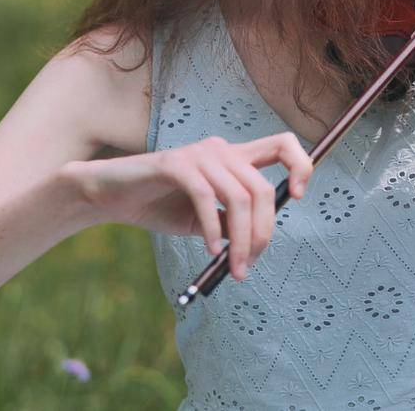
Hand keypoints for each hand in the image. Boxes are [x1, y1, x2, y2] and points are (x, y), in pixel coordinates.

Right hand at [63, 133, 313, 280]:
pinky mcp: (175, 164)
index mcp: (234, 157)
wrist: (113, 196)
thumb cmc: (161, 206)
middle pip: (264, 188)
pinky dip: (213, 229)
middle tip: (248, 266)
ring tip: (232, 267)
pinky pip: (207, 198)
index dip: (301, 166)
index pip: (283, 145)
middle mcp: (222, 149)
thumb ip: (233, 223)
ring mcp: (199, 153)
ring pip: (240, 197)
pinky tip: (209, 250)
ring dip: (241, 240)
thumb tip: (258, 242)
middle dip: (263, 234)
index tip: (298, 196)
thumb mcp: (206, 220)